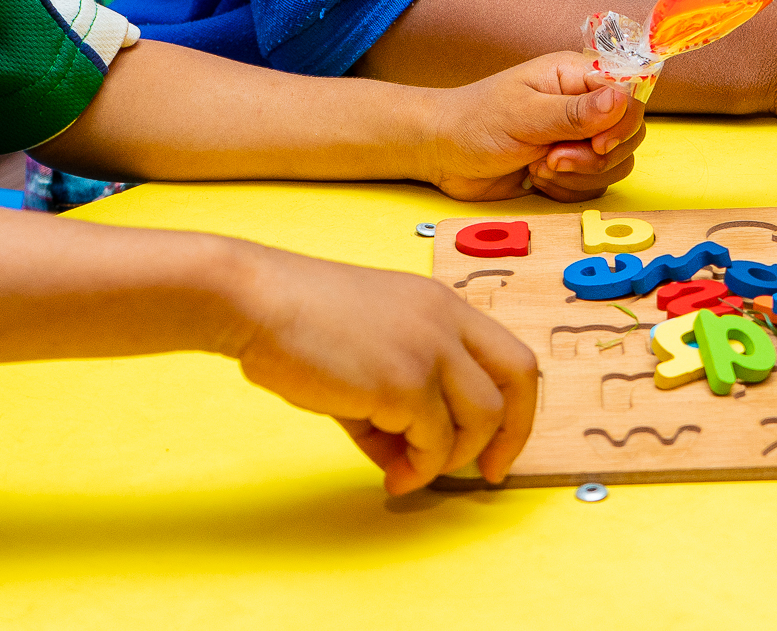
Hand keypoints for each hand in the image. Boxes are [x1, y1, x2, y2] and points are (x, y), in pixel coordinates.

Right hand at [226, 243, 539, 493]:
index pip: (509, 353)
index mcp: (441, 304)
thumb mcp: (366, 351)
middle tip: (487, 472)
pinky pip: (434, 442)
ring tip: (410, 472)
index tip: (497, 443)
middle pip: (519, 379)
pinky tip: (393, 475)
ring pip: (482, 418)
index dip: (516, 404)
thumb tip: (405, 458)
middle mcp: (447, 321)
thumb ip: (396, 400)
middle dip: (513, 434)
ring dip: (452, 458)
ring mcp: (430, 349)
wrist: (257, 301)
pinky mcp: (404, 381)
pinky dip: (419, 468)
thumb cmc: (298, 322)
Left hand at [421, 52, 645, 201]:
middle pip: (629, 134)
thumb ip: (574, 112)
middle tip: (550, 160)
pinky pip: (593, 186)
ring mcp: (578, 137)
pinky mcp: (570, 168)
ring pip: (614, 164)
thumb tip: (621, 100)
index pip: (629, 94)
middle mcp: (583, 104)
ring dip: (578, 176)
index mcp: (575, 76)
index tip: (597, 144)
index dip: (622, 123)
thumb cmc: (475, 122)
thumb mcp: (523, 115)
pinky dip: (568, 190)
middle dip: (594, 158)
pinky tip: (536, 180)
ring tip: (538, 167)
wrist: (442, 154)